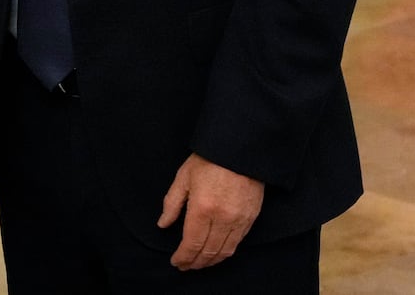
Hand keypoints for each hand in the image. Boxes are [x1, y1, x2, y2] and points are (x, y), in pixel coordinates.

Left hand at [157, 153, 264, 269]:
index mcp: (202, 208)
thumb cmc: (209, 158)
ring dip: (211, 261)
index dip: (183, 257)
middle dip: (195, 262)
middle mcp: (222, 218)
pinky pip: (238, 242)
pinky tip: (218, 252)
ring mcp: (239, 219)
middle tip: (186, 266)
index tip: (176, 262)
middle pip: (208, 251)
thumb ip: (172, 203)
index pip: (192, 243)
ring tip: (200, 263)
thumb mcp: (183, 177)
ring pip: (225, 250)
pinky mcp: (251, 217)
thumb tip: (163, 224)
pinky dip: (226, 251)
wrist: (240, 148)